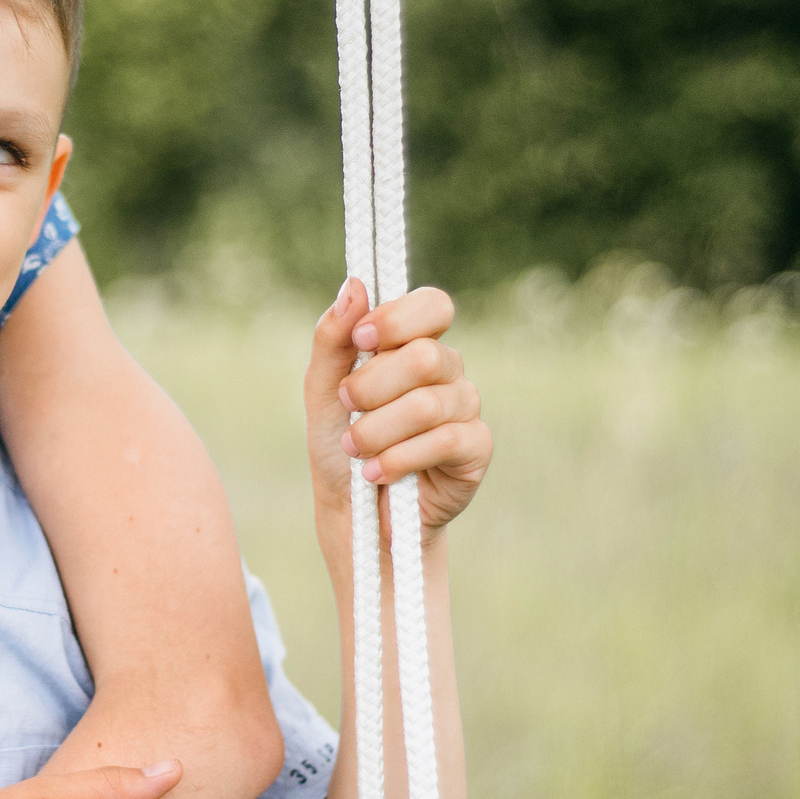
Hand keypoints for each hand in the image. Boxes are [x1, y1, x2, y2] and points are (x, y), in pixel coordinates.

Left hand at [308, 279, 491, 538]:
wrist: (352, 513)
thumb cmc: (340, 445)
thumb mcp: (324, 390)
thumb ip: (334, 338)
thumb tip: (354, 285)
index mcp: (415, 345)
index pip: (433, 306)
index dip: (399, 319)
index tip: (361, 339)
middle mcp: (447, 371)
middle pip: (425, 356)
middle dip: (371, 386)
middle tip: (347, 408)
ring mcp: (466, 408)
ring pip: (428, 403)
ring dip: (377, 430)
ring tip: (355, 451)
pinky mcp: (476, 449)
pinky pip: (444, 440)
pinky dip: (399, 458)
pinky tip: (377, 473)